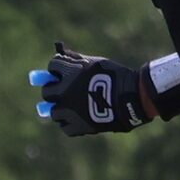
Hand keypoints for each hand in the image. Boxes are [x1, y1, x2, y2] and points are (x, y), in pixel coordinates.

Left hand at [29, 43, 146, 136]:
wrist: (132, 97)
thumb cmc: (116, 77)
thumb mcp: (96, 63)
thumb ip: (77, 59)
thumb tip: (61, 52)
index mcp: (70, 72)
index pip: (52, 66)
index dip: (56, 69)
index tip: (61, 73)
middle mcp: (65, 91)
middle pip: (47, 92)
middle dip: (53, 91)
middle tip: (62, 92)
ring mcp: (70, 110)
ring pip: (54, 112)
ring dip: (60, 109)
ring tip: (71, 108)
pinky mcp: (78, 126)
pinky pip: (66, 127)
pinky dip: (69, 124)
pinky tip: (77, 119)